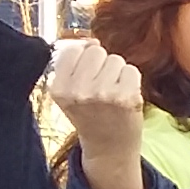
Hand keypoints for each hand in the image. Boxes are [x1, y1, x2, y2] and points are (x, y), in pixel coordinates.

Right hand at [48, 39, 151, 188]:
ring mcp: (103, 94)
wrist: (108, 148)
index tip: (85, 75)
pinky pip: (131, 70)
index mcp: (58, 88)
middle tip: (100, 87)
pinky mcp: (126, 97)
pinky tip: (124, 98)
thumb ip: (74, 64)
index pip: (71, 49)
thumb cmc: (90, 115)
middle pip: (95, 51)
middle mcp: (78, 91)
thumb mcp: (68, 92)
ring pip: (115, 59)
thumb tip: (92, 40)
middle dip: (101, 64)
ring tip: (112, 94)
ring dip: (117, 73)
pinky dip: (131, 81)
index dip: (82, 57)